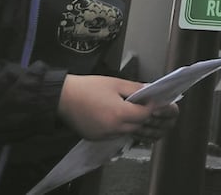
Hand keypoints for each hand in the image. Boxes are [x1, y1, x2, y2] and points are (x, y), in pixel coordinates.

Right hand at [57, 74, 175, 140]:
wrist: (62, 98)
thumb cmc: (88, 87)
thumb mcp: (115, 83)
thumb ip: (135, 89)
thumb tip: (150, 91)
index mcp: (120, 114)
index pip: (145, 114)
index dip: (153, 108)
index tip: (158, 101)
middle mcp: (114, 128)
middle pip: (139, 125)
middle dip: (148, 118)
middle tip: (156, 111)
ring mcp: (105, 135)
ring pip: (128, 132)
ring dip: (137, 125)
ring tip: (145, 117)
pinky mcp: (97, 138)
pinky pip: (116, 135)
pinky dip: (123, 128)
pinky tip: (126, 122)